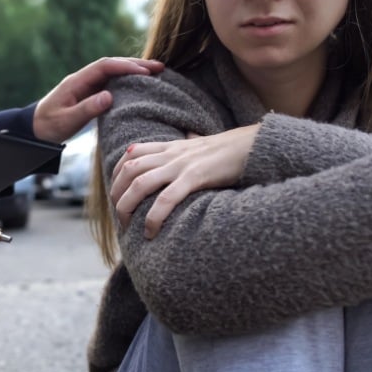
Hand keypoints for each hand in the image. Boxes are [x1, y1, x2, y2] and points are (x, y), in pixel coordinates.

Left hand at [33, 57, 164, 142]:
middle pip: (112, 65)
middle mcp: (83, 79)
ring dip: (134, 71)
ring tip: (156, 73)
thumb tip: (109, 96)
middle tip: (159, 68)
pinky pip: (111, 83)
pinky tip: (141, 85)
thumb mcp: (67, 120)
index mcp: (76, 81)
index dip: (125, 67)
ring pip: (113, 73)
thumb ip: (87, 109)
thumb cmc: (48, 126)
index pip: (104, 67)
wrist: (34, 130)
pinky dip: (127, 82)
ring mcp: (86, 85)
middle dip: (136, 64)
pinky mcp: (89, 94)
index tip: (144, 72)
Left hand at [111, 124, 259, 237]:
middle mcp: (171, 154)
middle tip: (119, 217)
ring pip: (140, 183)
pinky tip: (150, 232)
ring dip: (126, 206)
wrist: (255, 145)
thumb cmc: (231, 151)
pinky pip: (166, 198)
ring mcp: (181, 165)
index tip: (116, 192)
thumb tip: (187, 140)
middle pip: (129, 169)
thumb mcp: (202, 146)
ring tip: (126, 226)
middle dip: (116, 194)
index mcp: (171, 146)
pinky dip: (153, 217)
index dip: (117, 173)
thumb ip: (187, 146)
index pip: (131, 154)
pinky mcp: (195, 177)